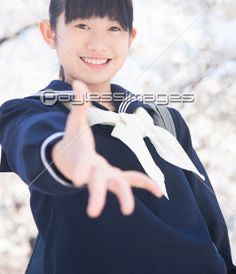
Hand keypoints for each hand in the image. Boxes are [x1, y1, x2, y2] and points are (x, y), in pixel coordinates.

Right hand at [52, 80, 162, 217]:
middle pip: (96, 183)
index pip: (82, 164)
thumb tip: (78, 82)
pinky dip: (144, 184)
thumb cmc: (72, 140)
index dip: (81, 170)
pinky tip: (159, 191)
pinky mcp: (114, 178)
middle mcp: (94, 170)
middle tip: (93, 212)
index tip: (79, 181)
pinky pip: (130, 181)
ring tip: (129, 209)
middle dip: (96, 195)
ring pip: (115, 186)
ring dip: (124, 195)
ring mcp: (105, 176)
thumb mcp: (74, 121)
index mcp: (83, 156)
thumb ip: (79, 103)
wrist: (68, 160)